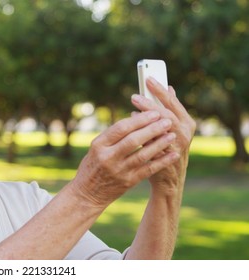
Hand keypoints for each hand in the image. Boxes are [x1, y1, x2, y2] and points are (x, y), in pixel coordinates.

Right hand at [71, 109, 180, 208]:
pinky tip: (173, 154)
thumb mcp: (96, 148)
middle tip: (167, 120)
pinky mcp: (128, 182)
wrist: (87, 194)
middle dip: (152, 129)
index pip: (121, 128)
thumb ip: (113, 136)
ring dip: (159, 144)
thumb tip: (136, 119)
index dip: (139, 119)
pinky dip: (162, 161)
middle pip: (133, 140)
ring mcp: (119, 170)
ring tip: (172, 135)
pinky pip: (148, 170)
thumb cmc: (93, 166)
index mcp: (98, 145)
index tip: (153, 112)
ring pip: (143, 154)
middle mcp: (108, 157)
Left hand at [131, 77, 195, 195]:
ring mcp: (176, 146)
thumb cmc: (165, 149)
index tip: (148, 78)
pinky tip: (133, 124)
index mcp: (186, 122)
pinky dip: (144, 134)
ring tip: (133, 107)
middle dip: (150, 103)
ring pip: (160, 128)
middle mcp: (184, 132)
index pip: (173, 102)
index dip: (160, 90)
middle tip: (135, 96)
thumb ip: (169, 110)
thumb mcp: (171, 128)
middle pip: (166, 113)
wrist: (169, 179)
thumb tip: (168, 87)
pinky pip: (153, 144)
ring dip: (146, 117)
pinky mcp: (166, 159)